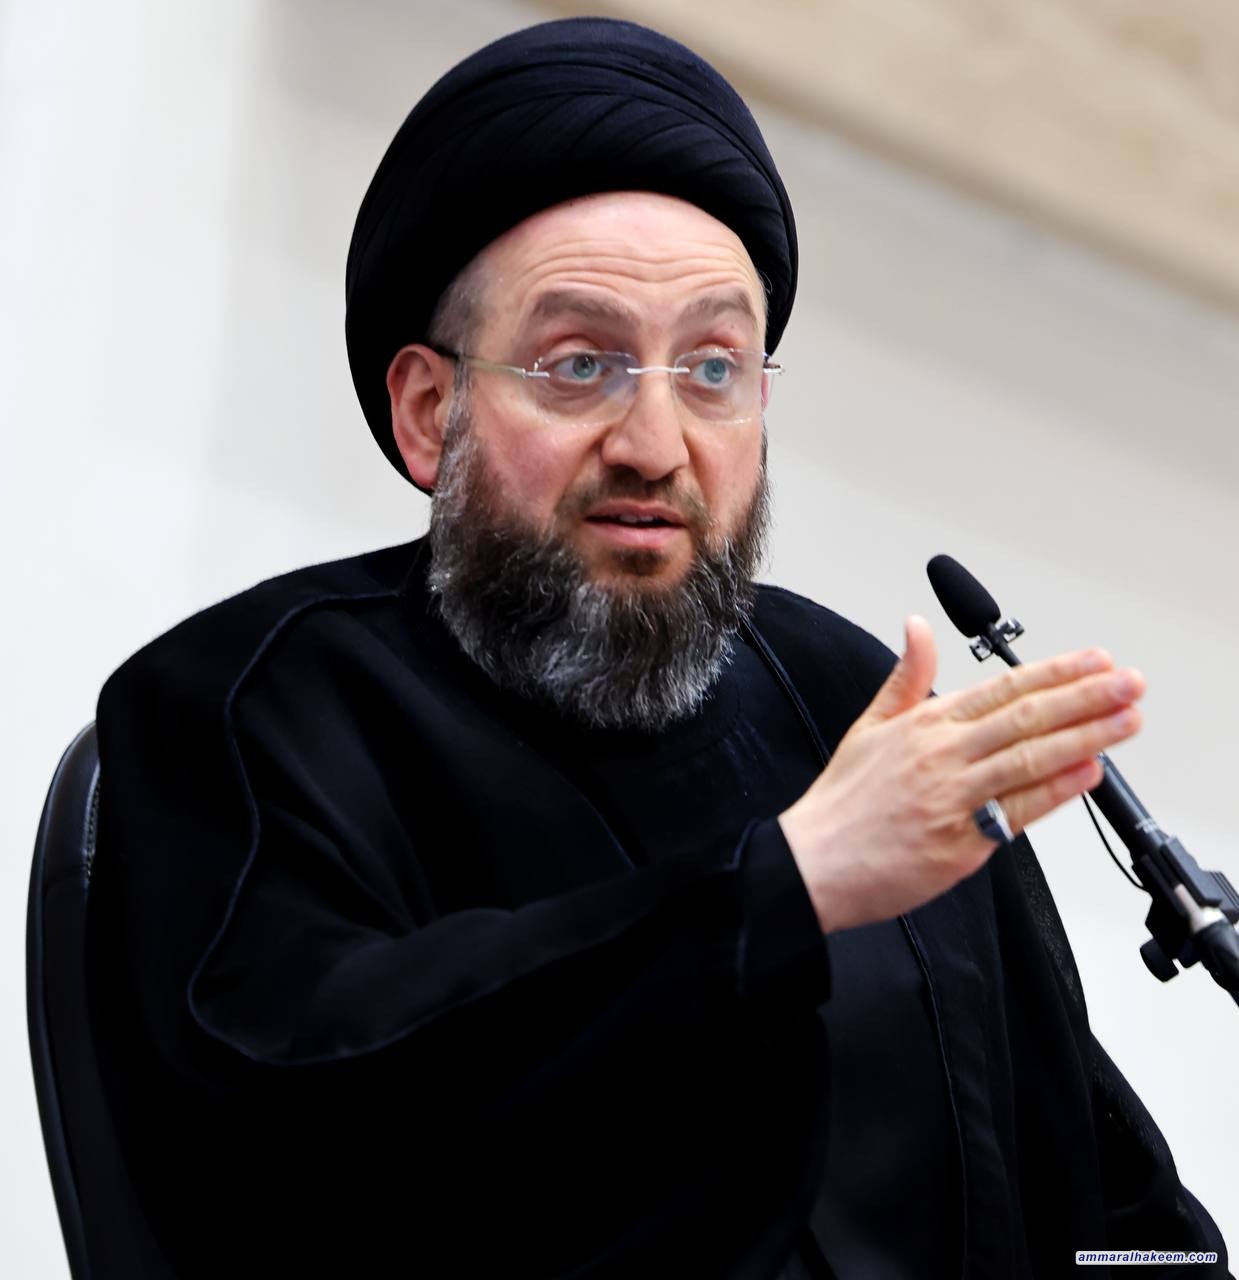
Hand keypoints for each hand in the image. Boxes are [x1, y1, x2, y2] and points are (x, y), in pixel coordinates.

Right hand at [778, 616, 1143, 933]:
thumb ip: (906, 678)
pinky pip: (1017, 811)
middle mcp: (942, 755)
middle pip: (1026, 717)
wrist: (814, 864)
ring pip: (1029, 758)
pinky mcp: (961, 843)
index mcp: (924, 724)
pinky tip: (1089, 772)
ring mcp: (952, 798)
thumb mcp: (869, 727)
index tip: (1094, 660)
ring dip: (1085, 736)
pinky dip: (1056, 790)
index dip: (1054, 672)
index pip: (1002, 688)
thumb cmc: (842, 802)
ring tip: (1126, 720)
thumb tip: (918, 628)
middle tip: (1128, 681)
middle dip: (1085, 696)